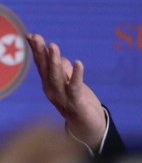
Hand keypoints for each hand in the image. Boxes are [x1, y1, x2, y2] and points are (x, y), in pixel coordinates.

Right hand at [27, 34, 106, 149]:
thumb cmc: (78, 103)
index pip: (42, 65)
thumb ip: (65, 72)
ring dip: (54, 61)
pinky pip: (75, 86)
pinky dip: (76, 74)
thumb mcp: (70, 84)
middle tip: (36, 37)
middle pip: (45, 69)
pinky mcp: (76, 102)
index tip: (32, 35)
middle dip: (41, 52)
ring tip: (53, 46)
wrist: (88, 127)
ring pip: (56, 77)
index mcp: (49, 84)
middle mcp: (52, 90)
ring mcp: (63, 97)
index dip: (37, 51)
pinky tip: (78, 62)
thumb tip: (62, 59)